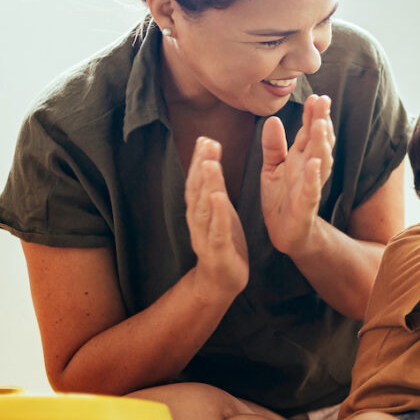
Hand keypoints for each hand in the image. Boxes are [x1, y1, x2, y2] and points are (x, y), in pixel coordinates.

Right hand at [185, 137, 248, 297]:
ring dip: (206, 184)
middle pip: (196, 189)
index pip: (197, 180)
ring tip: (209, 163)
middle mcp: (198, 220)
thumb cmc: (223, 240)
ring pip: (203, 207)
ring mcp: (205, 236)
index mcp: (200, 209)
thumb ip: (213, 185)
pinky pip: (216, 230)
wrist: (221, 281)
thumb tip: (209, 154)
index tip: (205, 137)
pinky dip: (217, 214)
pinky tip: (218, 198)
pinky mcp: (217, 251)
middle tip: (206, 142)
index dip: (199, 159)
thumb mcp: (219, 209)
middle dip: (201, 165)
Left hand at [261, 94, 335, 257]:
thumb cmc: (280, 199)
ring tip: (321, 125)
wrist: (284, 234)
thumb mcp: (272, 168)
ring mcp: (310, 186)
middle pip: (319, 142)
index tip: (316, 96)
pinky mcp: (305, 206)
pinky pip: (312, 190)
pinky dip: (314, 177)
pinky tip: (315, 164)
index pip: (310, 132)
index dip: (313, 115)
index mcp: (301, 158)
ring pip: (320, 162)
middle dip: (322, 121)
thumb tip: (274, 119)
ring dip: (322, 144)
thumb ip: (273, 145)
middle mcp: (309, 169)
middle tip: (324, 101)